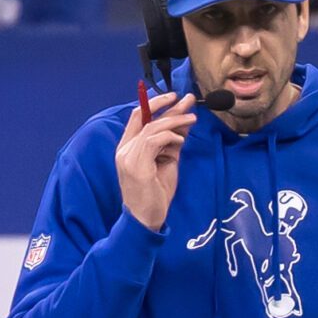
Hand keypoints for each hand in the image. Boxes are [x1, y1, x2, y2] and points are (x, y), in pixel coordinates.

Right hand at [116, 91, 196, 230]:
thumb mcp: (167, 162)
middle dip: (167, 105)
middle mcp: (124, 149)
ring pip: (151, 127)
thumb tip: (185, 123)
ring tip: (193, 118)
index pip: (137, 117)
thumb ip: (173, 142)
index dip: (155, 103)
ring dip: (174, 120)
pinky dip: (170, 136)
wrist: (145, 220)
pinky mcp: (136, 165)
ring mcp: (128, 156)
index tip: (174, 97)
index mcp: (127, 147)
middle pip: (144, 117)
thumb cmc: (155, 194)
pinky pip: (153, 140)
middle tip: (187, 99)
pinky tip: (182, 139)